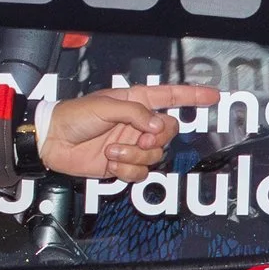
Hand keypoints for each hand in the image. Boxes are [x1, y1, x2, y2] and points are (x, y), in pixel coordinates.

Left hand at [41, 84, 219, 180]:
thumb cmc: (75, 116)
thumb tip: (158, 127)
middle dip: (157, 139)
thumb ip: (136, 114)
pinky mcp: (123, 165)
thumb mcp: (106, 106)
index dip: (193, 96)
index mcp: (136, 101)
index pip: (170, 96)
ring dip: (135, 156)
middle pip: (169, 132)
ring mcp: (132, 145)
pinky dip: (127, 170)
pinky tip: (111, 164)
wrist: (54, 142)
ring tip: (112, 152)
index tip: (214, 96)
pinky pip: (141, 173)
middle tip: (140, 139)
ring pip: (155, 156)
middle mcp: (138, 123)